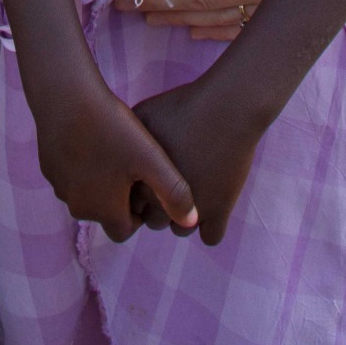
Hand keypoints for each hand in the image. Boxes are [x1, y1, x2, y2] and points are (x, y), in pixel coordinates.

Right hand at [34, 80, 196, 244]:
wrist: (65, 97)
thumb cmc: (110, 128)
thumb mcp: (150, 158)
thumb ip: (173, 193)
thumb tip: (192, 223)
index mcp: (104, 211)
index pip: (126, 229)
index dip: (140, 212)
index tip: (147, 183)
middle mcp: (78, 207)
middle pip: (106, 213)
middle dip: (121, 197)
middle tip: (133, 164)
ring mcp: (60, 187)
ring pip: (88, 193)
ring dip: (101, 180)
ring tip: (115, 148)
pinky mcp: (49, 168)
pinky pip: (72, 176)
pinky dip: (83, 165)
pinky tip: (93, 138)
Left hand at [133, 78, 258, 245]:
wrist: (226, 107)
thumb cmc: (183, 107)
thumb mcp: (143, 116)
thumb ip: (128, 142)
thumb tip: (118, 157)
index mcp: (141, 181)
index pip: (131, 206)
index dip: (141, 191)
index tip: (151, 176)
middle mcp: (162, 202)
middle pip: (154, 221)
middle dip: (160, 205)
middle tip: (173, 179)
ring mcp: (192, 210)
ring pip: (181, 230)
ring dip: (183, 215)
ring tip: (193, 186)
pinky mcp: (220, 211)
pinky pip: (210, 237)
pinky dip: (209, 224)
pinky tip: (211, 202)